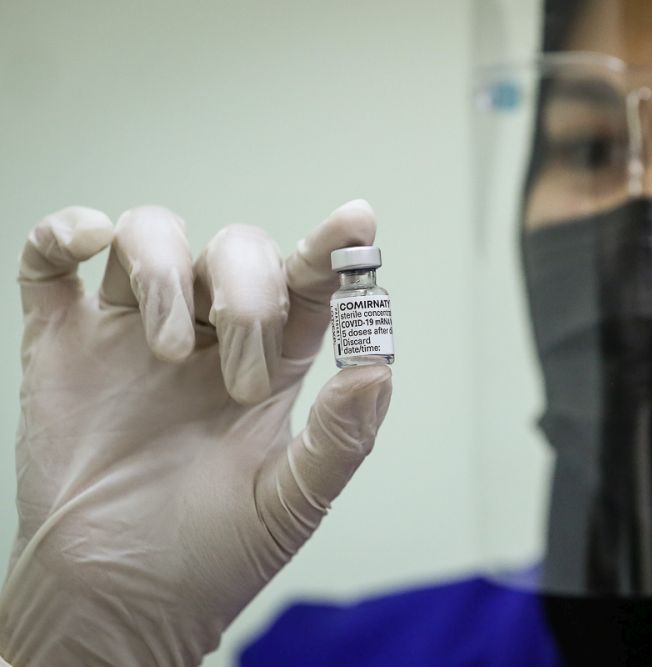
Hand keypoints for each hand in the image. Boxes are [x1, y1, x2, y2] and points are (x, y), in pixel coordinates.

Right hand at [0, 202, 391, 665]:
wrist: (118, 600)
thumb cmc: (212, 557)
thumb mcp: (292, 505)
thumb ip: (340, 438)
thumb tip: (377, 368)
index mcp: (270, 364)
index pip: (307, 284)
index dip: (331, 248)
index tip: (356, 221)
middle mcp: (207, 336)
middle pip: (235, 250)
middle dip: (248, 295)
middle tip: (239, 381)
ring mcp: (132, 335)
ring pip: (152, 237)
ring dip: (168, 274)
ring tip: (168, 353)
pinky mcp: (63, 345)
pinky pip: (52, 263)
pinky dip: (66, 231)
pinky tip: (89, 240)